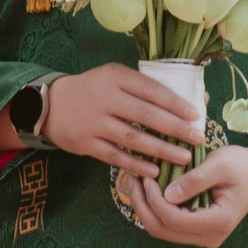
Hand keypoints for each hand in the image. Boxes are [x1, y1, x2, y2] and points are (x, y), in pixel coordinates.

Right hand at [29, 64, 206, 170]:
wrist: (49, 105)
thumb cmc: (93, 91)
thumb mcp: (113, 78)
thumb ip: (144, 89)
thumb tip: (190, 99)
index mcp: (114, 76)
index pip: (150, 89)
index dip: (175, 103)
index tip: (196, 115)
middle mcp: (104, 97)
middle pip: (145, 114)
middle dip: (175, 128)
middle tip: (198, 138)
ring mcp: (93, 122)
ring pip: (133, 138)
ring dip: (161, 149)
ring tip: (183, 157)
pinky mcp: (85, 143)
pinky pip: (115, 156)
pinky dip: (136, 164)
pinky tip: (155, 171)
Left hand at [120, 136, 247, 247]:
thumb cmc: (242, 166)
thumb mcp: (220, 165)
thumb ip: (194, 180)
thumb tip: (165, 194)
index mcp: (219, 222)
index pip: (175, 220)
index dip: (155, 200)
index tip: (146, 176)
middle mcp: (209, 236)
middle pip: (163, 230)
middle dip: (143, 205)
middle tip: (132, 177)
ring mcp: (202, 236)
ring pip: (161, 230)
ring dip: (145, 207)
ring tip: (135, 181)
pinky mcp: (195, 230)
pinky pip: (168, 225)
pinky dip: (154, 208)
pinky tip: (147, 188)